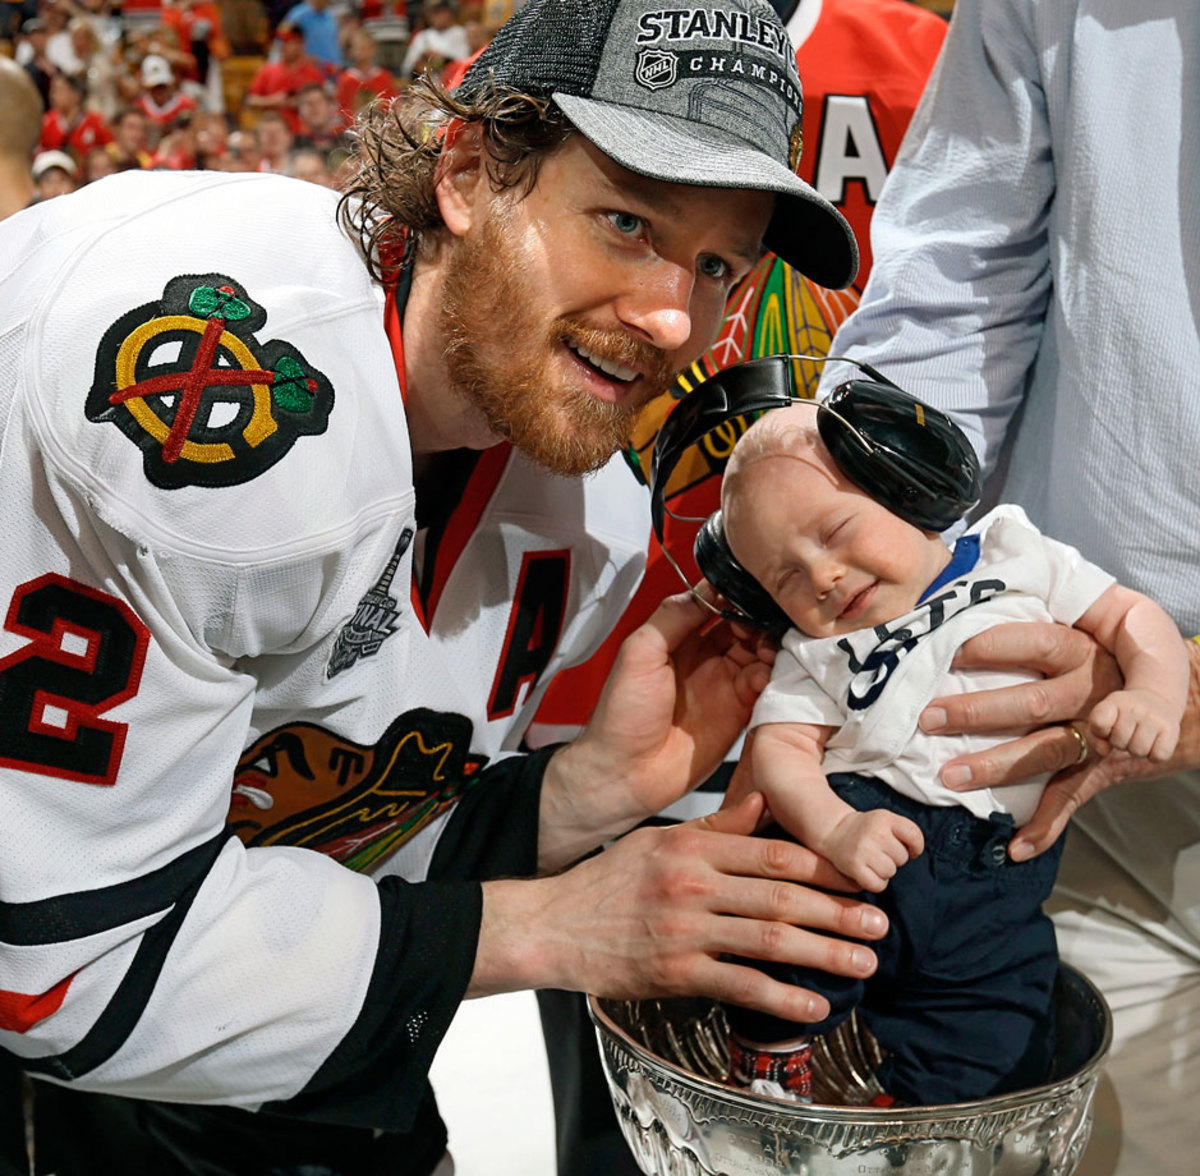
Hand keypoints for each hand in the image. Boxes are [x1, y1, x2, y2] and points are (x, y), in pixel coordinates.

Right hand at [471, 795, 887, 1023]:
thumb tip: (762, 803)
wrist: (555, 925)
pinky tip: (813, 1006)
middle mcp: (694, 885)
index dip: (823, 865)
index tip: (859, 876)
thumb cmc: (607, 880)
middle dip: (837, 911)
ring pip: (768, 940)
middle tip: (879, 923)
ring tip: (863, 962)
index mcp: (693, 848)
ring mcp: (685, 930)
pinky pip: (738, 985)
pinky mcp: (675, 972)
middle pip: (781, 896)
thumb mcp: (658, 839)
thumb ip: (714, 827)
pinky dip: (780, 998)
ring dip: (823, 954)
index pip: (773, 853)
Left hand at [539, 590, 772, 869]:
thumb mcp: (639, 653)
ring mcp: (723, 685)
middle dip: (760, 620)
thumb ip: (672, 618)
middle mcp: (705, 658)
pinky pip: (765, 687)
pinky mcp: (739, 713)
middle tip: (766, 623)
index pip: (716, 604)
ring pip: (760, 653)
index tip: (752, 591)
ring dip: (771, 646)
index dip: (735, 596)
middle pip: (745, 626)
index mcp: (678, 639)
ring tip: (771, 648)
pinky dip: (773, 676)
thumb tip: (707, 588)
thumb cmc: (622, 716)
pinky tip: (770, 673)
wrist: (625, 773)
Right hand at [818, 809, 923, 892]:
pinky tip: (868, 871)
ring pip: (891, 872)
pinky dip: (876, 883)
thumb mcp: (885, 819)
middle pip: (903, 858)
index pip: (914, 835)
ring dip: (884, 871)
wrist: (835, 831)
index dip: (916, 847)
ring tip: (872, 860)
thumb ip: (904, 831)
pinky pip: (879, 885)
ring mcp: (864, 850)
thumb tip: (915, 853)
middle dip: (894, 858)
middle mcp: (875, 833)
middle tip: (879, 851)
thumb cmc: (866, 829)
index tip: (910, 849)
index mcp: (885, 818)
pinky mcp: (854, 866)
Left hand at [919, 624, 1199, 859]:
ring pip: (1043, 752)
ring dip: (994, 767)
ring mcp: (1098, 735)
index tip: (951, 652)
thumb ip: (1048, 615)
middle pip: (1031, 702)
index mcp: (1086, 650)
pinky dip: (1045, 827)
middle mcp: (1092, 692)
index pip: (1038, 642)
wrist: (1191, 704)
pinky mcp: (1101, 770)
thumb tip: (986, 582)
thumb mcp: (1100, 624)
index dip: (995, 645)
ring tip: (949, 777)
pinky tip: (1015, 847)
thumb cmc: (1122, 655)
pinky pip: (1072, 799)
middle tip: (929, 718)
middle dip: (976, 711)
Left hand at [1088, 688, 1179, 759]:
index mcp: (1113, 702)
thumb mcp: (1104, 718)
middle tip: (1127, 731)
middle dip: (1120, 743)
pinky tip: (1153, 742)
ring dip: (1136, 750)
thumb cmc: (1122, 716)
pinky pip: (1158, 756)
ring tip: (1139, 736)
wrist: (1157, 700)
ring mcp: (1154, 718)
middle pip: (1119, 743)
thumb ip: (1095, 737)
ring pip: (1138, 752)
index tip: (1106, 726)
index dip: (1100, 731)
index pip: (1098, 723)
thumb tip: (1105, 750)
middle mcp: (1135, 707)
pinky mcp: (1171, 729)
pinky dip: (1154, 756)